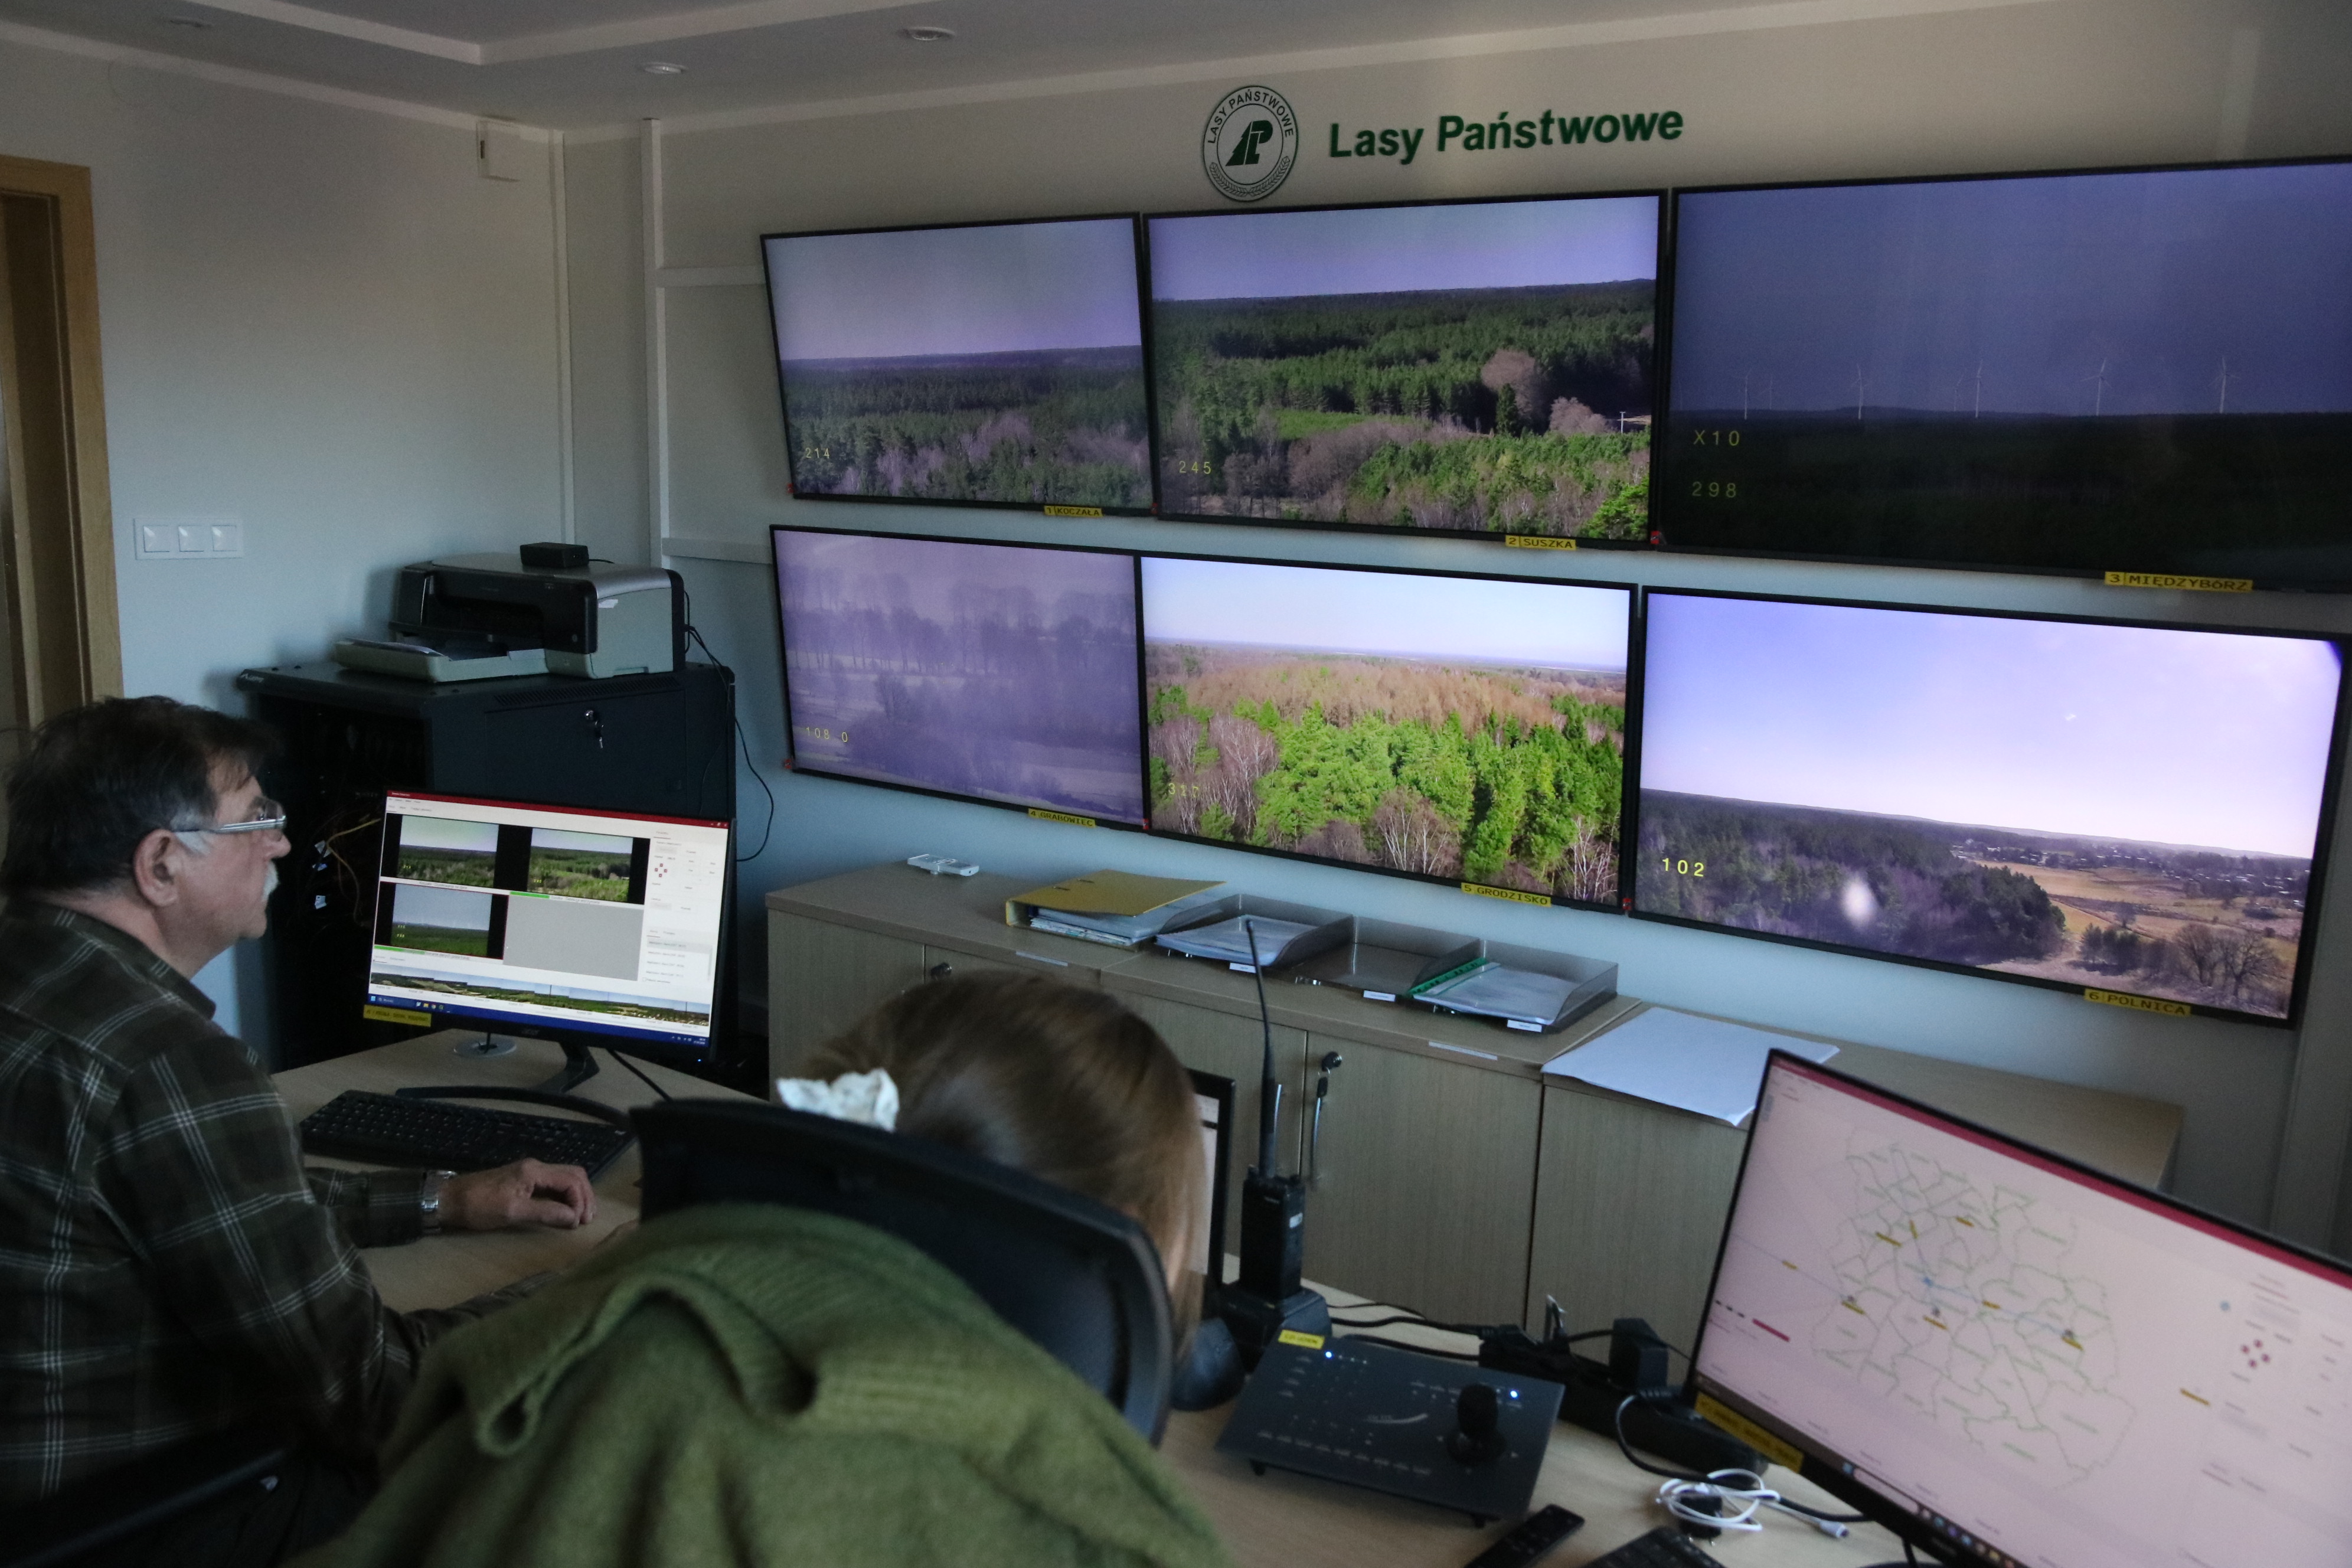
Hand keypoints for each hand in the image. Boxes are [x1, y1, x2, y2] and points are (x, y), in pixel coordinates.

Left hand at [440, 1159, 596, 1230]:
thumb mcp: (512, 1212)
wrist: (449, 1199)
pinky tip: (564, 1211)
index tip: (578, 1223)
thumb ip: (545, 1213)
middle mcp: (536, 1166)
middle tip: (587, 1220)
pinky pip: (553, 1183)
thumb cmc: (479, 1206)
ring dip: (576, 1196)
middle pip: (573, 1174)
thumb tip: (573, 1219)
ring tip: (579, 1217)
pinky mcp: (524, 1180)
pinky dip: (564, 1196)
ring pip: (565, 1178)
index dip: (580, 1201)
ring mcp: (530, 1172)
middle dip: (584, 1196)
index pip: (571, 1180)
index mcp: (535, 1171)